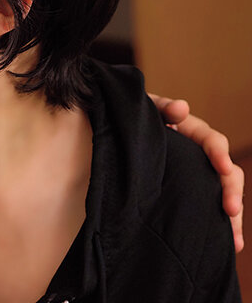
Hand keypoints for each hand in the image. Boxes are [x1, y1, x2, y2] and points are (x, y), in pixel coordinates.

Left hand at [150, 93, 243, 251]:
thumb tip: (182, 107)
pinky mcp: (191, 190)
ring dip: (232, 215)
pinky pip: (210, 206)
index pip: (212, 141)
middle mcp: (200, 154)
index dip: (219, 153)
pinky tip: (228, 245)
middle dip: (231, 191)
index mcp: (191, 131)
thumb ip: (163, 108)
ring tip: (233, 240)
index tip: (223, 168)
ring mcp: (197, 173)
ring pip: (222, 193)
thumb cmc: (135, 118)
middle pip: (225, 172)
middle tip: (230, 210)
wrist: (120, 130)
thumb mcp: (146, 110)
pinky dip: (220, 224)